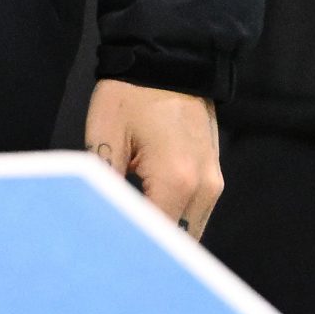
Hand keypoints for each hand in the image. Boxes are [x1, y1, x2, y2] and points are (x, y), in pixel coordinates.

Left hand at [87, 78, 221, 237]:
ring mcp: (214, 182)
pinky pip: (195, 211)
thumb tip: (101, 217)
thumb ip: (105, 181)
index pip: (159, 236)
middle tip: (118, 248)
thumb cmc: (129, 95)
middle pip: (181, 241)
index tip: (112, 253)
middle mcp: (204, 189)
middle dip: (153, 247)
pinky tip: (146, 214)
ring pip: (191, 229)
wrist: (168, 60)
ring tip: (130, 232)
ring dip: (165, 234)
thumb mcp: (104, 135)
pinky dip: (174, 217)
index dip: (135, 247)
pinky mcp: (213, 175)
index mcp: (176, 181)